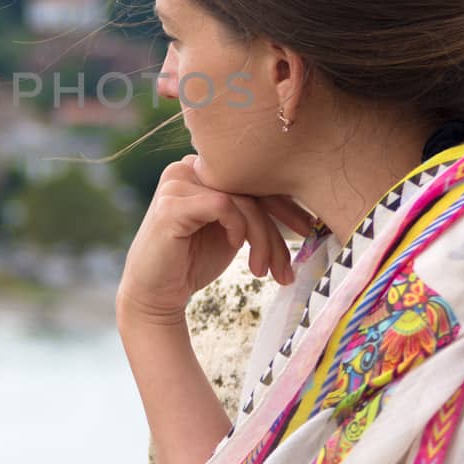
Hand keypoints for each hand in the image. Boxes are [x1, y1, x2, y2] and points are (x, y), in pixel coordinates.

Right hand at [118, 155, 314, 325]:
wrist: (154, 294)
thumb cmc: (193, 262)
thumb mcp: (232, 231)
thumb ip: (253, 211)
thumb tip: (304, 207)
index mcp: (202, 170)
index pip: (253, 178)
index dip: (285, 202)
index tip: (308, 228)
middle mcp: (188, 168)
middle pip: (250, 187)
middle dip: (276, 229)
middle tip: (289, 265)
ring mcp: (176, 183)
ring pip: (241, 200)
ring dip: (262, 239)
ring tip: (263, 271)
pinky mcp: (170, 204)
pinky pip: (222, 205)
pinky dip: (236, 228)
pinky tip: (235, 248)